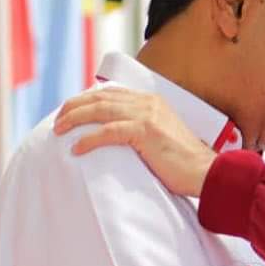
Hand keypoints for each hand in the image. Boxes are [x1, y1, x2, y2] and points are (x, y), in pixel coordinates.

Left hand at [53, 89, 216, 197]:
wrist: (207, 172)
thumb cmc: (184, 163)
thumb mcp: (161, 137)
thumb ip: (141, 130)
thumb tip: (116, 138)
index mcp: (152, 102)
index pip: (111, 94)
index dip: (86, 100)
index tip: (70, 111)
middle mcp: (149, 103)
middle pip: (101, 98)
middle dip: (74, 107)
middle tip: (58, 121)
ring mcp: (148, 115)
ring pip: (100, 110)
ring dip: (75, 119)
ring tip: (59, 130)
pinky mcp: (146, 131)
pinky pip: (108, 132)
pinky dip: (88, 139)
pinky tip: (76, 149)